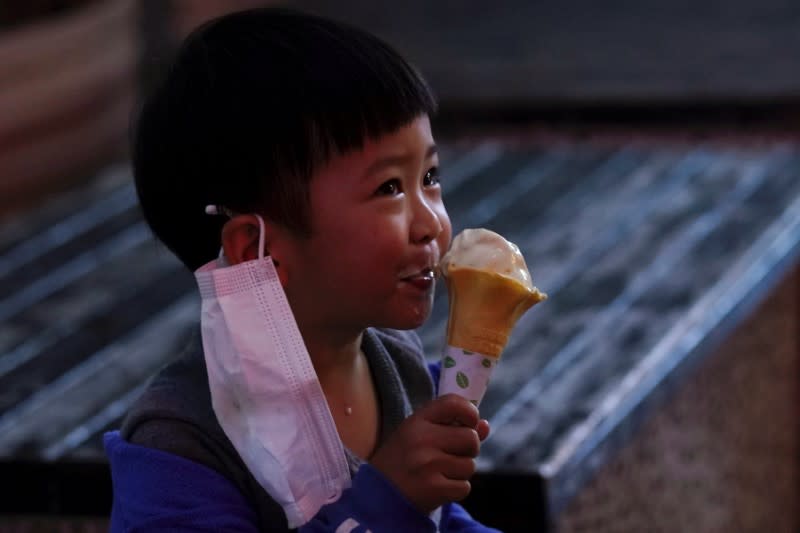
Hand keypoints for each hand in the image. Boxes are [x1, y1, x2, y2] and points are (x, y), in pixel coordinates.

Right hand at [369, 394, 490, 513]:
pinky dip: (455, 490)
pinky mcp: (433, 488)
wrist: (377, 496)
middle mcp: (422, 438)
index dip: (470, 412)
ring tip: (438, 473)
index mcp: (417, 420)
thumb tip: (485, 425)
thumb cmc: (402, 461)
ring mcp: (428, 464)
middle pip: (471, 438)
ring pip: (470, 465)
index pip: (454, 403)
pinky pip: (464, 487)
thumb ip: (452, 427)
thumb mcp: (420, 436)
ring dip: (460, 472)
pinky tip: (437, 488)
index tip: (468, 423)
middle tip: (449, 455)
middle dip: (468, 449)